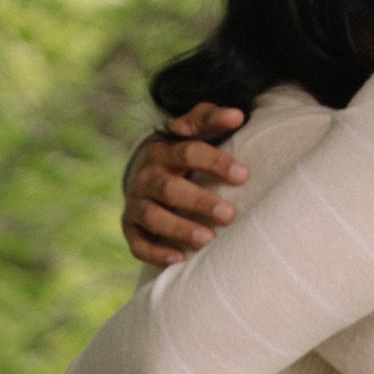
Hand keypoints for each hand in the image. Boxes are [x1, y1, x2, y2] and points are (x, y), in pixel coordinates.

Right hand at [122, 100, 248, 263]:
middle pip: (171, 188)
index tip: (243, 175)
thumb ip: (211, 119)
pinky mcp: (130, 227)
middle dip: (199, 202)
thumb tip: (237, 114)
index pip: (188, 151)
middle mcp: (146, 176)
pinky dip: (155, 252)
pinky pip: (138, 243)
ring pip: (153, 216)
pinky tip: (178, 259)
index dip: (215, 162)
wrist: (142, 173)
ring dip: (179, 228)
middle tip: (229, 215)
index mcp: (163, 150)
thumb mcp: (191, 131)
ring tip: (207, 239)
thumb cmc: (179, 153)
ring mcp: (136, 202)